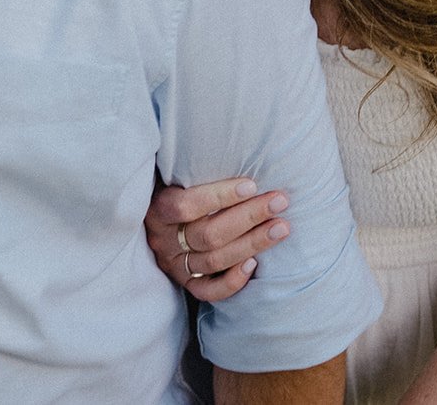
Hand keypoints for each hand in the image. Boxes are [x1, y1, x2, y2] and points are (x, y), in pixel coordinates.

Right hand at [145, 177, 290, 301]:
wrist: (156, 221)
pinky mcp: (184, 282)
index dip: (219, 196)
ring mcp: (173, 264)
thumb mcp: (175, 173)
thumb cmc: (177, 186)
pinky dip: (232, 281)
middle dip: (248, 217)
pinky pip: (207, 291)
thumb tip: (232, 143)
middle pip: (207, 234)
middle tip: (279, 201)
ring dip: (252, 243)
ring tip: (281, 227)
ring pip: (214, 260)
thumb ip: (193, 167)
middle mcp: (162, 240)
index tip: (252, 185)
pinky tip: (255, 264)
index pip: (184, 205)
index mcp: (155, 209)